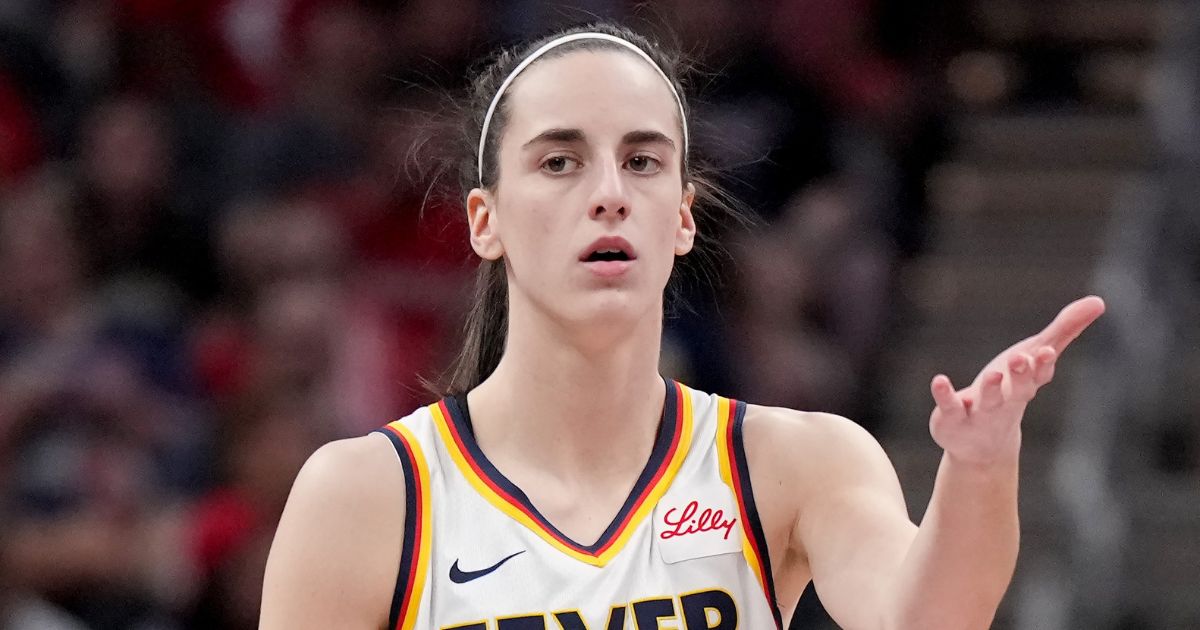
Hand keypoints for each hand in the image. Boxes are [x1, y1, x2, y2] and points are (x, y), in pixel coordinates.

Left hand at [928, 296, 1105, 466]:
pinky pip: (949, 406)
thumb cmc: (1011, 390)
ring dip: (992, 389)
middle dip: (1022, 375)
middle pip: (1018, 389)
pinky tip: (939, 381)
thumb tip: (1099, 301)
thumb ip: (1064, 330)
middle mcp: (1007, 400)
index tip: (1046, 351)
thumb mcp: (1033, 358)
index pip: (1039, 374)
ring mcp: (980, 412)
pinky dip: (945, 395)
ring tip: (994, 376)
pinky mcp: (952, 418)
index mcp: (1026, 385)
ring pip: (990, 401)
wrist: (981, 445)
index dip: (1042, 364)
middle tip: (1021, 358)